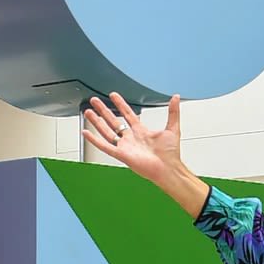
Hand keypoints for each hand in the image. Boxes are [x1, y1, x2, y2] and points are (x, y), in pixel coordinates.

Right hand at [81, 93, 200, 208]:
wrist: (168, 168)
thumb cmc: (171, 154)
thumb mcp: (173, 128)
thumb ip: (173, 112)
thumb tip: (176, 98)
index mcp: (141, 131)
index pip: (128, 114)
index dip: (120, 104)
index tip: (113, 96)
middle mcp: (131, 138)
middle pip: (113, 121)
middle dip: (103, 110)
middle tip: (95, 101)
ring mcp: (125, 146)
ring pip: (106, 131)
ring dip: (97, 121)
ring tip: (88, 111)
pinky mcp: (121, 154)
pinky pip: (105, 146)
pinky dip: (95, 140)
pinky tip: (87, 132)